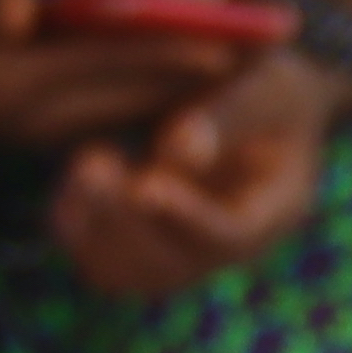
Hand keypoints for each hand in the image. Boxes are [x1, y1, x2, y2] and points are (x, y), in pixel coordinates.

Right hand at [0, 0, 264, 158]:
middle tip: (274, 46)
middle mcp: (36, 117)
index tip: (241, 38)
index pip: (117, 64)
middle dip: (207, 71)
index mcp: (16, 86)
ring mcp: (34, 129)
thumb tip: (26, 6)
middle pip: (139, 93)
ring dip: (186, 87)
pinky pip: (103, 115)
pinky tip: (181, 88)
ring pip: (129, 108)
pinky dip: (148, 98)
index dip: (182, 48)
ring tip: (247, 61)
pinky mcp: (28, 128)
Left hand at [50, 51, 343, 299]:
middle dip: (127, 220)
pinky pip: (98, 256)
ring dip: (97, 225)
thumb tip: (178, 151)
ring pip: (128, 271)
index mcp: (276, 207)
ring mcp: (182, 247)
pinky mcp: (141, 239)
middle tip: (93, 163)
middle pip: (173, 266)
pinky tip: (74, 177)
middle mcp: (228, 242)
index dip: (190, 218)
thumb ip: (229, 115)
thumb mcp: (268, 83)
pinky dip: (78, 223)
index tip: (150, 185)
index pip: (234, 236)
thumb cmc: (268, 81)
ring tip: (88, 162)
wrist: (248, 96)